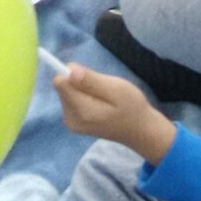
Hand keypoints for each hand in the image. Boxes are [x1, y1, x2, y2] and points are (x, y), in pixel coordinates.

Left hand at [52, 63, 176, 164]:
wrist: (139, 130)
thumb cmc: (132, 108)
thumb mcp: (117, 89)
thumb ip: (91, 81)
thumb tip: (70, 70)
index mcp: (80, 111)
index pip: (61, 82)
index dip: (75, 74)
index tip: (93, 77)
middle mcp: (70, 118)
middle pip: (64, 87)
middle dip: (81, 82)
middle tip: (104, 90)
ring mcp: (71, 122)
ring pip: (68, 92)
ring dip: (84, 89)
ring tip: (104, 97)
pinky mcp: (73, 122)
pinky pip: (72, 99)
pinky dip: (85, 97)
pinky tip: (100, 104)